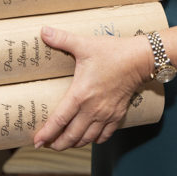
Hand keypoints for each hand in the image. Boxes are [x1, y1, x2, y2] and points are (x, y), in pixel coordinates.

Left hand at [33, 26, 152, 150]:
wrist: (140, 59)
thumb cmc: (112, 52)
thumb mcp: (85, 44)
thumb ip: (62, 39)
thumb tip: (43, 30)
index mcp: (80, 94)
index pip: (59, 120)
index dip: (47, 133)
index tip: (37, 142)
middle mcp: (92, 109)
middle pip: (72, 135)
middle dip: (58, 144)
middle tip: (48, 145)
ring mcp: (106, 114)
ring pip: (87, 139)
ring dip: (74, 144)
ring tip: (65, 143)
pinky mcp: (117, 114)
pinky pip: (104, 135)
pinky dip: (94, 140)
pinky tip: (89, 138)